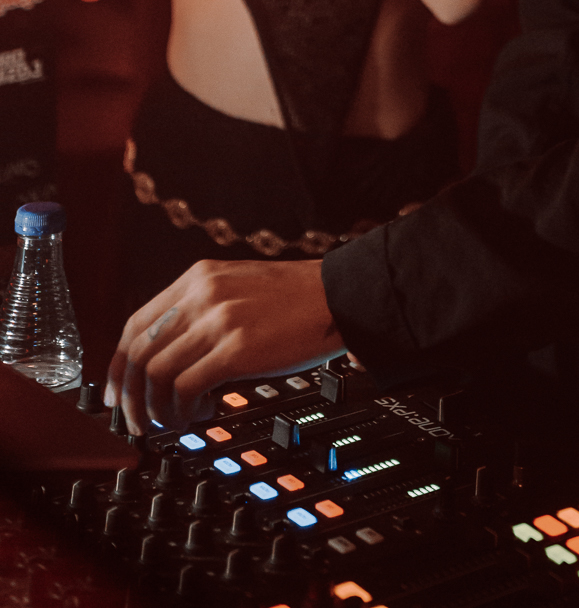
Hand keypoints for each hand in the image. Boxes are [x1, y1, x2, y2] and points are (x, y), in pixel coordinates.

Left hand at [106, 257, 342, 432]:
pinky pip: (186, 388)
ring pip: (156, 373)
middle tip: (140, 422)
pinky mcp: (237, 348)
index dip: (118, 366)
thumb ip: (201, 312)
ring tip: (175, 422)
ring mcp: (218, 320)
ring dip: (157, 409)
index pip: (136, 324)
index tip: (119, 395)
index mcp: (198, 278)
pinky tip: (198, 416)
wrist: (338, 296)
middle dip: (131, 397)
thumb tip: (167, 359)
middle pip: (138, 352)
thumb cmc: (294, 299)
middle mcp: (202, 294)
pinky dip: (182, 411)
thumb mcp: (237, 289)